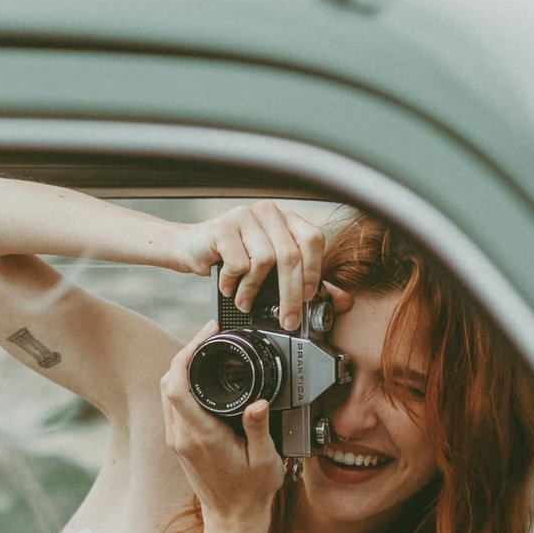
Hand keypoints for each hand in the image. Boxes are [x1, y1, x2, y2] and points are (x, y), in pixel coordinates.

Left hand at [160, 327, 285, 529]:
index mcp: (202, 436)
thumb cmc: (251, 492)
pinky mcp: (179, 442)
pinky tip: (202, 376)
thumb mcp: (265, 460)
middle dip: (185, 353)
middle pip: (168, 382)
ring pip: (167, 391)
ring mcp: (177, 440)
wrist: (232, 518)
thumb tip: (259, 403)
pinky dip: (182, 384)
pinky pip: (173, 404)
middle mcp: (182, 436)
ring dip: (182, 367)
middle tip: (210, 336)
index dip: (187, 354)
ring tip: (207, 350)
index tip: (208, 335)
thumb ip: (259, 429)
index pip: (178, 387)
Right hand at [174, 201, 326, 330]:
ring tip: (245, 302)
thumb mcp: (271, 269)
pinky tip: (228, 286)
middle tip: (288, 320)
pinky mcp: (223, 227)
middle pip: (290, 255)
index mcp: (286, 219)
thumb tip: (343, 301)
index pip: (312, 240)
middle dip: (290, 294)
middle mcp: (269, 213)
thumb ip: (305, 282)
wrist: (190, 248)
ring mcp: (245, 216)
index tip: (308, 298)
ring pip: (265, 260)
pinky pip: (239, 263)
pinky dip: (234, 282)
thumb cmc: (233, 257)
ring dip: (254, 290)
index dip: (314, 271)